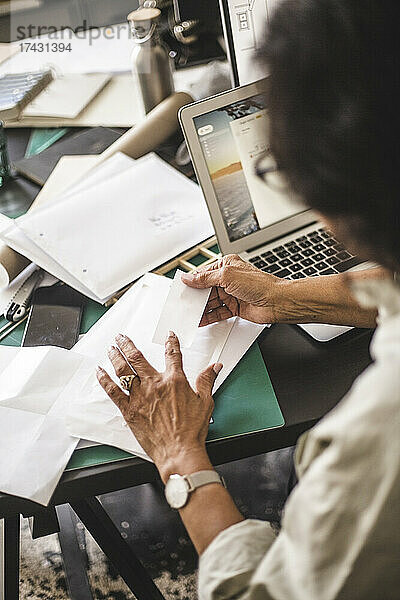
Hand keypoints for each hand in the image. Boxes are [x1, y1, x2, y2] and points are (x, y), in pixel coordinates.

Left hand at [96, 332, 221, 482]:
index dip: (171, 342)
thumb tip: (214, 367)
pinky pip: (113, 391)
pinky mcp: (129, 410)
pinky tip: (100, 372)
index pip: (172, 354)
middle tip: (122, 337)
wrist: (179, 451)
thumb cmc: (191, 431)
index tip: (169, 336)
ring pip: (123, 370)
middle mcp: (154, 385)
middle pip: (137, 358)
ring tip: (111, 349)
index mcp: (174, 380)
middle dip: (128, 344)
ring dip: (115, 357)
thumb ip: (207, 381)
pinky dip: (104, 380)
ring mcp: (140, 396)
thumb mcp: (205, 402)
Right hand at [181, 254, 285, 325]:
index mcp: (226, 265)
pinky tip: (201, 320)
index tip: (181, 289)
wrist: (277, 302)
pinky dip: (209, 317)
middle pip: (205, 289)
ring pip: (211, 302)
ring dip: (201, 308)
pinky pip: (218, 312)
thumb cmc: (259, 284)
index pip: (203, 273)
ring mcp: (231, 294)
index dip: (192, 281)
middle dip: (195, 297)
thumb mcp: (227, 276)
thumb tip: (189, 277)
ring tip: (189, 314)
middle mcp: (228, 279)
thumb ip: (206, 278)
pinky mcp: (235, 307)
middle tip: (184, 304)